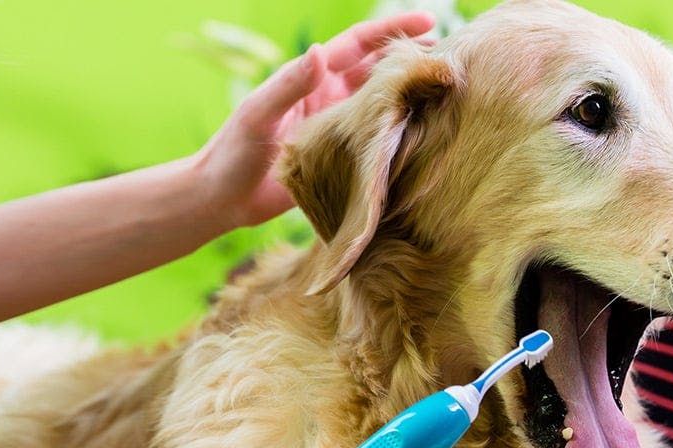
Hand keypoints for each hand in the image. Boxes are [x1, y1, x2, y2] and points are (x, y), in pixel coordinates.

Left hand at [191, 13, 435, 229]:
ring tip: (449, 97)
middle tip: (452, 62)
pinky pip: (376, 144)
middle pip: (379, 71)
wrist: (220, 199)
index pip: (358, 45)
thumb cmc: (232, 152)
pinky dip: (401, 139)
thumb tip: (320, 52)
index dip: (391, 31)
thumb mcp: (259, 114)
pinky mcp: (340, 161)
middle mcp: (330, 99)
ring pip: (383, 106)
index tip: (428, 23)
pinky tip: (427, 141)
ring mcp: (338, 129)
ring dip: (412, 100)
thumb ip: (289, 85)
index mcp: (312, 79)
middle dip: (412, 62)